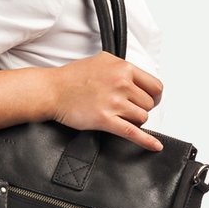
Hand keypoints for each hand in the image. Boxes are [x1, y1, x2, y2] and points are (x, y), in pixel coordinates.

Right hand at [49, 51, 163, 151]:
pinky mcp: (105, 120)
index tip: (150, 101)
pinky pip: (132, 132)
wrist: (53, 90)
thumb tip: (135, 78)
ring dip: (134, 121)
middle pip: (149, 104)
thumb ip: (121, 68)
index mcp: (123, 68)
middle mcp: (121, 83)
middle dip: (140, 109)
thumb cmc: (73, 77)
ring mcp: (114, 102)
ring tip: (120, 117)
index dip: (154, 96)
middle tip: (127, 110)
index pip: (154, 86)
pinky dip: (146, 141)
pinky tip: (155, 146)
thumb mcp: (102, 60)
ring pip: (142, 118)